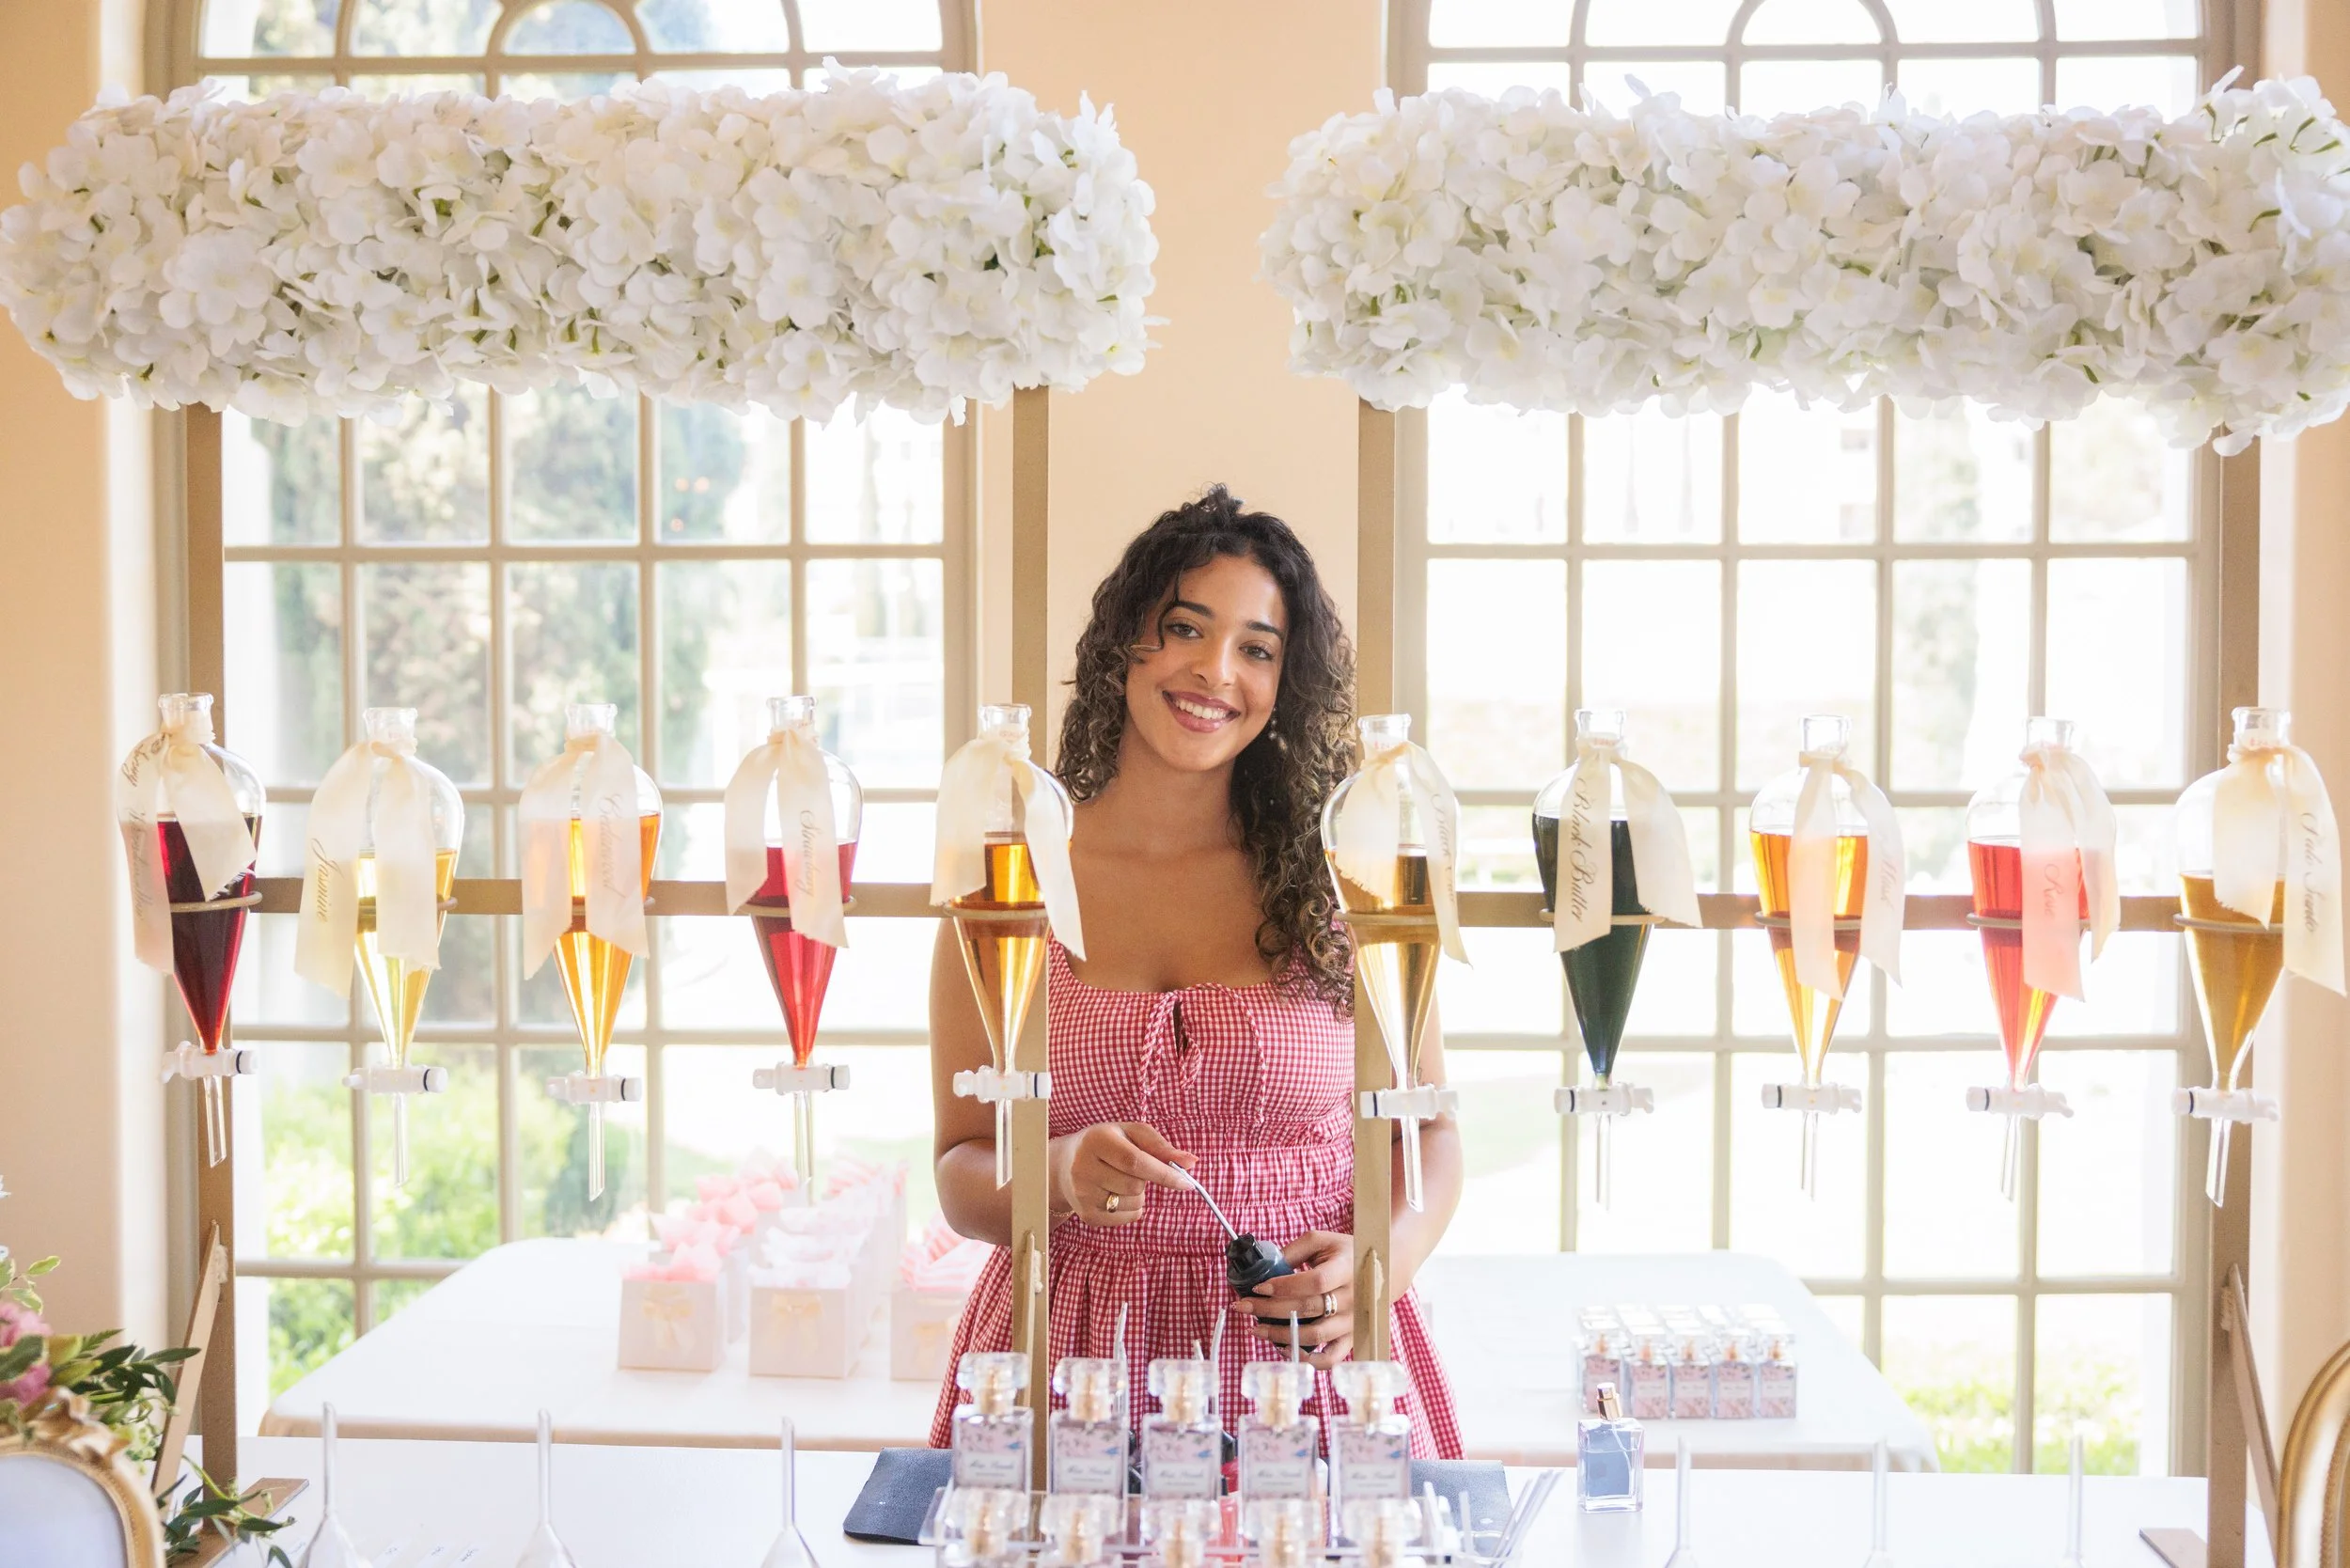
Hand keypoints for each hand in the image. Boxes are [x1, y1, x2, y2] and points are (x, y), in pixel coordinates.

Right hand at [1049, 1122, 1195, 1227]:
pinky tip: (1116, 1193)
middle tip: (1133, 1168)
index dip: (1164, 1174)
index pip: (1136, 1162)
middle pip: (1136, 1185)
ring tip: (1120, 1179)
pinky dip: (1131, 1208)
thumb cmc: (1106, 1144)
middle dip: (1146, 1180)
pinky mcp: (1086, 1215)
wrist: (1065, 1165)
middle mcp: (1084, 1168)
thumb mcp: (1131, 1133)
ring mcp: (1082, 1195)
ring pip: (1133, 1204)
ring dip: (1138, 1194)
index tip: (1187, 1182)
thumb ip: (1161, 1146)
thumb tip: (1191, 1162)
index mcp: (1097, 1140)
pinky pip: (1126, 1219)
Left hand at [1230, 1230, 1355, 1369]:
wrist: (1383, 1272)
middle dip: (1269, 1310)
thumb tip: (1266, 1265)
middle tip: (1243, 1307)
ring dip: (1281, 1335)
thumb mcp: (1323, 1241)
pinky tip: (1285, 1349)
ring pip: (1315, 1336)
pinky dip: (1308, 1359)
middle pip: (1308, 1309)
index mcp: (1345, 1269)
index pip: (1315, 1281)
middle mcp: (1352, 1298)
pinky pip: (1331, 1358)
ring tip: (1256, 1329)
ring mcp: (1352, 1321)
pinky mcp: (1351, 1338)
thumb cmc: (1347, 1254)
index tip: (1258, 1287)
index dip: (1284, 1286)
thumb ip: (1295, 1249)